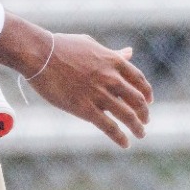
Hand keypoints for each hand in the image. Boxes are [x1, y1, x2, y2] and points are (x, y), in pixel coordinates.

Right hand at [25, 33, 153, 147]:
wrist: (40, 54)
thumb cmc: (63, 47)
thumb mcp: (92, 45)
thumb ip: (112, 53)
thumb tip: (129, 52)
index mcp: (114, 62)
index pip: (139, 80)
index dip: (147, 93)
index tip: (149, 101)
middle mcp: (111, 78)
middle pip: (137, 100)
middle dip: (144, 113)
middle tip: (145, 121)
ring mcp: (99, 94)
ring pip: (127, 115)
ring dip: (137, 127)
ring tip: (141, 134)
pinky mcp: (85, 108)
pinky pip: (108, 126)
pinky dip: (119, 137)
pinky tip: (125, 144)